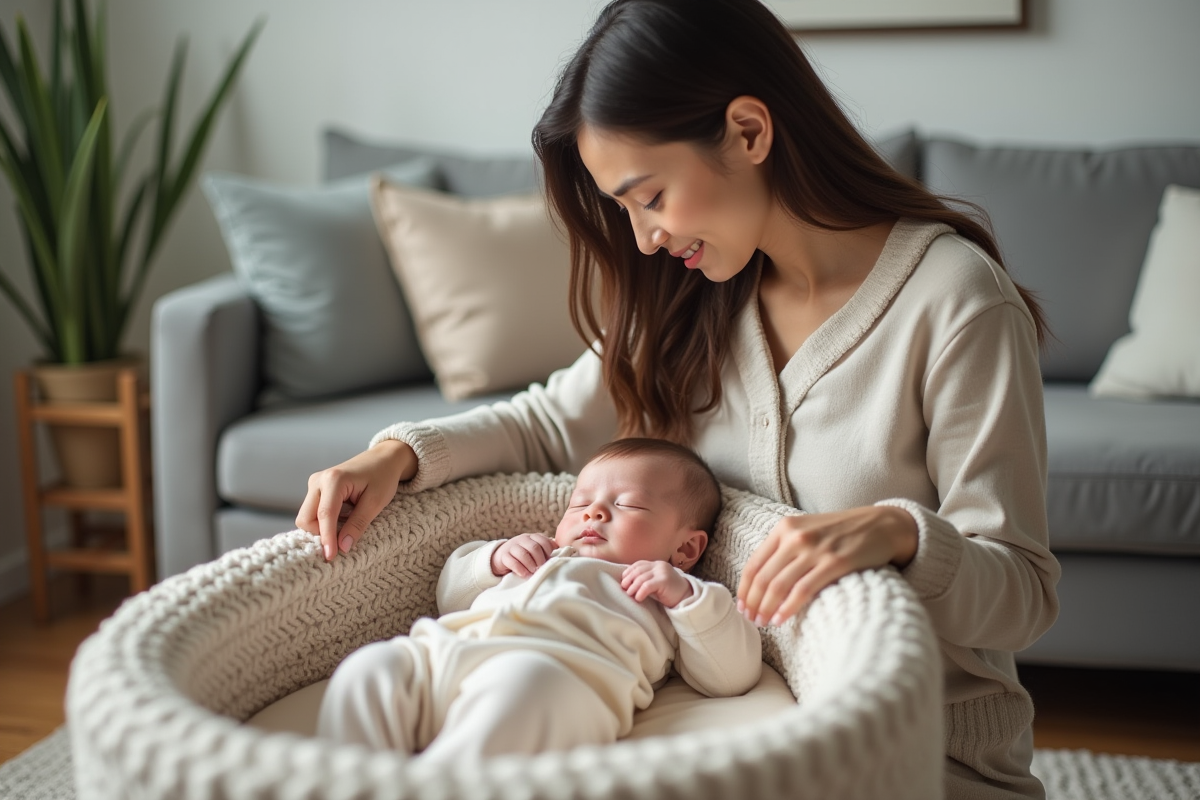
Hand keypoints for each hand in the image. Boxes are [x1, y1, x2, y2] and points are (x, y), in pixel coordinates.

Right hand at [296, 440, 417, 561]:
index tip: (331, 557)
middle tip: (342, 543)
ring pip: (306, 517)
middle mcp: (318, 480)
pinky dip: (324, 522)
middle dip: (320, 535)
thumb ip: (358, 524)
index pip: (324, 515)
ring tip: (347, 526)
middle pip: (306, 518)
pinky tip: (343, 520)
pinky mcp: (316, 489)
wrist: (383, 459)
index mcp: (333, 480)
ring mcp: (315, 484)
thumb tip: (343, 547)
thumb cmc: (383, 476)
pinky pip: (313, 513)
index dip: (326, 539)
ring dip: (322, 529)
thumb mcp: (376, 502)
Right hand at [491, 533, 555, 576]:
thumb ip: (545, 550)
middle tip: (541, 569)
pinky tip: (524, 575)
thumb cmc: (524, 556)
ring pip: (522, 554)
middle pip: (534, 547)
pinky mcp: (503, 556)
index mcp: (532, 537)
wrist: (502, 557)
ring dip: (530, 565)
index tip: (549, 560)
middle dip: (540, 560)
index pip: (543, 540)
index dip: (548, 551)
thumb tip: (561, 553)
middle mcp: (522, 539)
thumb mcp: (535, 551)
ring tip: (533, 572)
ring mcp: (512, 547)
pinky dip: (519, 569)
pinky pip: (512, 561)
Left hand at [621, 560, 693, 607]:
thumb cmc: (669, 592)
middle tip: (624, 589)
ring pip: (641, 578)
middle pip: (638, 570)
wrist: (686, 597)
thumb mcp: (657, 581)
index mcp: (657, 564)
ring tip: (630, 595)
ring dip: (633, 588)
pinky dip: (640, 592)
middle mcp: (659, 566)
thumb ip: (646, 578)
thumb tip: (627, 583)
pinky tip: (638, 598)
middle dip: (628, 580)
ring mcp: (662, 572)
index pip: (638, 564)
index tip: (623, 581)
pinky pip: (647, 586)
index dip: (629, 572)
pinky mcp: (664, 581)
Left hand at [737, 506, 917, 626]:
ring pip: (779, 585)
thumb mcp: (806, 531)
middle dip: (754, 603)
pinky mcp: (835, 563)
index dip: (744, 589)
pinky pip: (803, 590)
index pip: (754, 564)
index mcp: (784, 528)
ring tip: (763, 623)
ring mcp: (815, 549)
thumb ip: (784, 548)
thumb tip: (761, 581)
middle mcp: (795, 537)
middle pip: (764, 577)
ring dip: (767, 608)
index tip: (741, 607)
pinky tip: (781, 619)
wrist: (881, 525)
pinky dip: (788, 608)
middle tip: (751, 620)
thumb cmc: (841, 532)